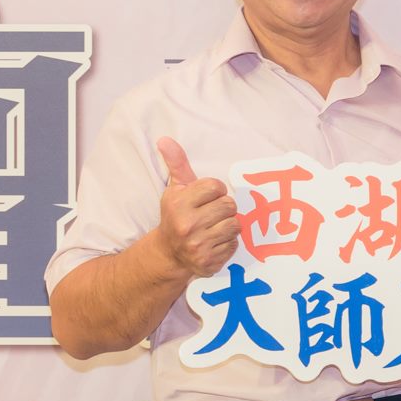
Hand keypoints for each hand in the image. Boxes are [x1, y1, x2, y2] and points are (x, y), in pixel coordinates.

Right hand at [154, 137, 239, 278]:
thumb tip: (165, 139)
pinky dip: (228, 242)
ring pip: (235, 225)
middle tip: (211, 213)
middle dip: (224, 208)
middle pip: (229, 205)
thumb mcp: (175, 188)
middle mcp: (187, 225)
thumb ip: (176, 163)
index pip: (216, 186)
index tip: (206, 197)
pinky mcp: (208, 262)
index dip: (215, 190)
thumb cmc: (176, 214)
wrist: (169, 252)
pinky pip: (234, 244)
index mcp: (179, 204)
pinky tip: (214, 241)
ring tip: (214, 227)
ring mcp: (198, 246)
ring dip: (228, 225)